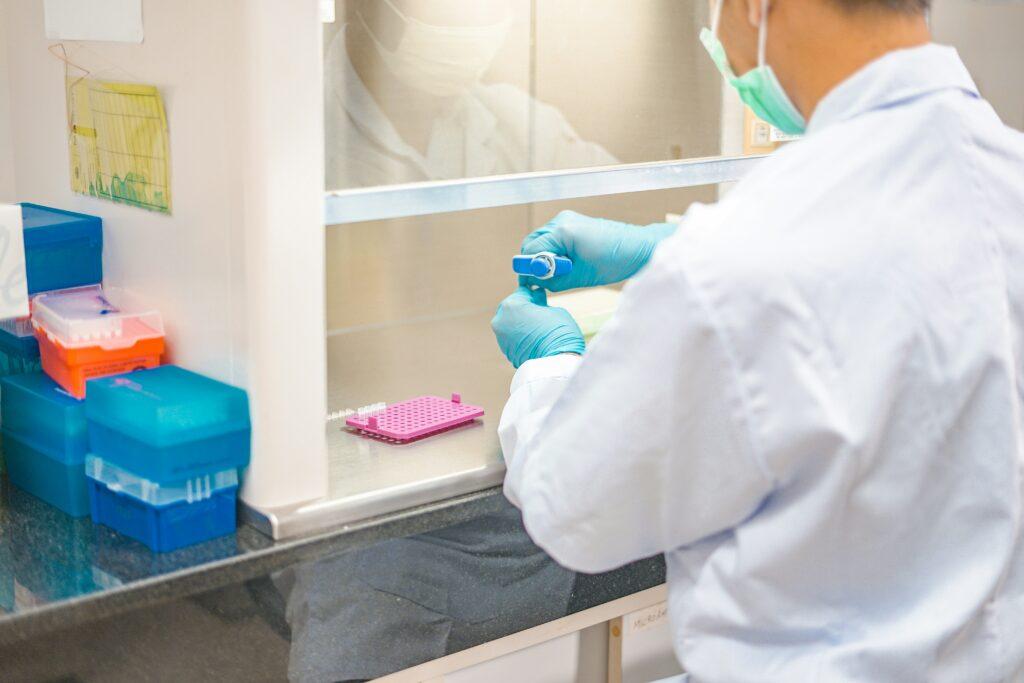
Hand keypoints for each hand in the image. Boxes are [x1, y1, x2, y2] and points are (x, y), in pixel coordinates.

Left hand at [491, 287, 584, 368]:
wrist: (557, 363)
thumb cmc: (559, 332)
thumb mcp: (554, 309)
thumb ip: (540, 304)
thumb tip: (536, 304)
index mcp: (511, 305)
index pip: (523, 292)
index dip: (534, 294)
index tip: (542, 297)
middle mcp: (500, 320)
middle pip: (513, 308)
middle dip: (524, 308)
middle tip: (541, 312)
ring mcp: (501, 338)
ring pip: (511, 324)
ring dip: (521, 324)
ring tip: (539, 329)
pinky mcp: (506, 352)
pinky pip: (513, 339)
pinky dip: (521, 337)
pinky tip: (536, 340)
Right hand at [519, 210, 676, 291]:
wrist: (637, 248)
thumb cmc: (613, 262)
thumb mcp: (578, 276)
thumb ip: (552, 279)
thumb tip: (534, 282)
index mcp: (563, 231)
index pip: (531, 251)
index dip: (529, 269)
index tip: (532, 283)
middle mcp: (561, 220)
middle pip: (532, 243)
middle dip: (534, 262)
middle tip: (543, 279)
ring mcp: (567, 219)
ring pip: (541, 240)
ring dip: (544, 256)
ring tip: (559, 271)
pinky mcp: (572, 223)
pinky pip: (553, 237)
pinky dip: (553, 250)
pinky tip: (565, 262)